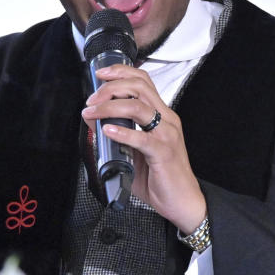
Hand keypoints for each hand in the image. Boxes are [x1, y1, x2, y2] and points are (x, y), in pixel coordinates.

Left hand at [81, 65, 205, 233]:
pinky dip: (121, 131)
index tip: (101, 74)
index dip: (122, 72)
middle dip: (110, 87)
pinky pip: (141, 137)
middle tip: (92, 99)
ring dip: (109, 106)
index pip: (144, 81)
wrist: (183, 202)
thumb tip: (94, 122)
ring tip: (92, 113)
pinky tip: (107, 130)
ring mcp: (167, 135)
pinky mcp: (163, 152)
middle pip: (139, 87)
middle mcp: (167, 119)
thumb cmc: (160, 177)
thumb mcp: (135, 151)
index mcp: (162, 115)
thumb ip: (118, 136)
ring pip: (137, 106)